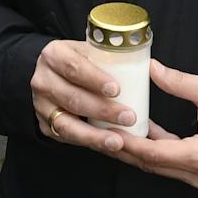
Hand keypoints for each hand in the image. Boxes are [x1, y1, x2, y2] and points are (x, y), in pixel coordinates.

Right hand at [30, 40, 139, 154]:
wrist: (54, 75)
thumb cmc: (80, 63)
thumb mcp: (89, 52)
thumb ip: (112, 58)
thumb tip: (156, 69)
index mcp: (54, 55)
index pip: (74, 67)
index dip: (94, 79)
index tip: (116, 89)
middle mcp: (43, 80)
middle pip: (72, 98)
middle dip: (102, 110)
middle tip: (128, 116)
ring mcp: (41, 105)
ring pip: (67, 124)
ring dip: (95, 135)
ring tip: (118, 141)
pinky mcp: (46, 125)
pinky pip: (68, 138)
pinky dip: (89, 143)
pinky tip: (106, 146)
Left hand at [109, 61, 197, 190]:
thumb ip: (181, 82)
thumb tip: (151, 68)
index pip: (156, 154)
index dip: (129, 143)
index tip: (108, 131)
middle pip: (151, 164)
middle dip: (124, 148)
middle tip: (99, 132)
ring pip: (158, 167)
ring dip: (135, 150)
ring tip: (110, 131)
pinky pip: (169, 164)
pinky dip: (152, 150)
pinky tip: (138, 131)